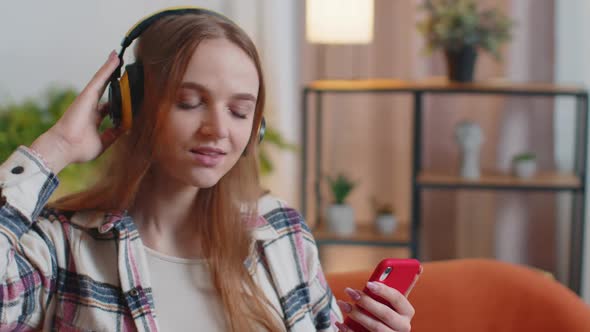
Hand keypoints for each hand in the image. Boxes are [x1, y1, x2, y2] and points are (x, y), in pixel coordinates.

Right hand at [31, 51, 123, 172]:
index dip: (116, 100)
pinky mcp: (87, 94)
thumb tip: (125, 128)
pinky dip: (107, 68)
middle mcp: (90, 107)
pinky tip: (115, 58)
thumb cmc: (78, 148)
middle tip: (120, 67)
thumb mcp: (103, 142)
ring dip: (110, 67)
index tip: (124, 96)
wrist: (64, 148)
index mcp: (93, 119)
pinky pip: (100, 78)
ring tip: (119, 56)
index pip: (107, 106)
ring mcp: (88, 99)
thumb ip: (113, 134)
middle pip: (104, 88)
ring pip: (102, 79)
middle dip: (112, 78)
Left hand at [336, 282, 414, 331]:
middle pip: (385, 313)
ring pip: (375, 327)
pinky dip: (349, 331)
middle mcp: (403, 326)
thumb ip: (391, 289)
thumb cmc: (385, 311)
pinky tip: (340, 323)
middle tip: (350, 292)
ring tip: (343, 304)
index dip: (383, 290)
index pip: (397, 298)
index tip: (368, 283)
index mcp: (407, 311)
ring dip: (356, 315)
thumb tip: (407, 270)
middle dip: (366, 302)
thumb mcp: (390, 302)